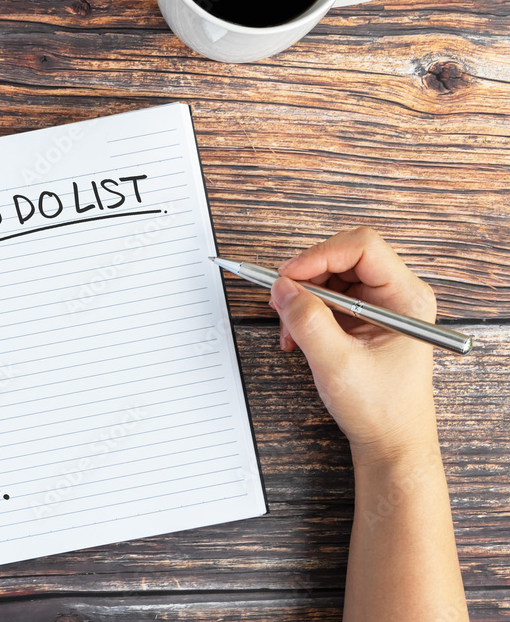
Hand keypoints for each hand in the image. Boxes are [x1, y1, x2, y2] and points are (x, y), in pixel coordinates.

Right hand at [269, 227, 439, 465]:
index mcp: (406, 297)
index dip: (319, 255)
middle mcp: (397, 295)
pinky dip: (306, 313)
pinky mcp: (365, 319)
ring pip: (331, 277)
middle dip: (306, 278)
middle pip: (342, 258)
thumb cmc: (382, 409)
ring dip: (303, 299)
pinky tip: (298, 336)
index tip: (288, 276)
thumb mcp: (337, 363)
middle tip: (282, 301)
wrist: (391, 442)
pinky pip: (329, 298)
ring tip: (291, 330)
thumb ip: (306, 321)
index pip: (361, 248)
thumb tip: (282, 288)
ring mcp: (380, 307)